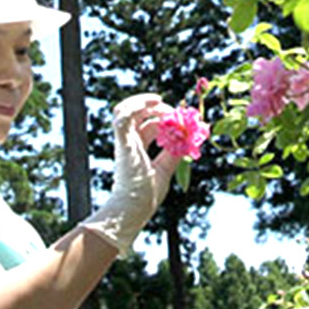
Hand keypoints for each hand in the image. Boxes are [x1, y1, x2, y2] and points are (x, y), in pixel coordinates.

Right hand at [80, 93, 179, 252]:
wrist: (135, 207)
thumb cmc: (147, 194)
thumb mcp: (166, 169)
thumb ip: (174, 154)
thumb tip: (186, 138)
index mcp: (137, 149)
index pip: (148, 126)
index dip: (163, 119)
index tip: (180, 119)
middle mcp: (129, 143)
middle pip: (137, 115)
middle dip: (156, 108)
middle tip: (173, 111)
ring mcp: (124, 142)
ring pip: (124, 110)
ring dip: (143, 102)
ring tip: (159, 100)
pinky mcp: (123, 142)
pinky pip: (122, 116)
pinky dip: (136, 105)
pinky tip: (154, 102)